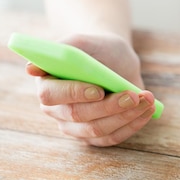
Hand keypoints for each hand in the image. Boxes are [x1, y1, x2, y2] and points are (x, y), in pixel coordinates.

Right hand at [26, 33, 155, 145]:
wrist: (114, 58)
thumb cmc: (98, 48)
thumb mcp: (84, 41)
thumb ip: (61, 49)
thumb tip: (32, 69)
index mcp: (46, 84)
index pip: (51, 95)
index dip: (75, 94)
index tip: (99, 89)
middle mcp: (56, 110)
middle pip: (79, 116)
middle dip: (110, 107)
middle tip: (135, 95)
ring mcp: (74, 126)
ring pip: (98, 130)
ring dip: (127, 116)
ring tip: (147, 100)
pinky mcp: (94, 136)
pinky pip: (112, 138)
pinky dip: (133, 125)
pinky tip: (147, 111)